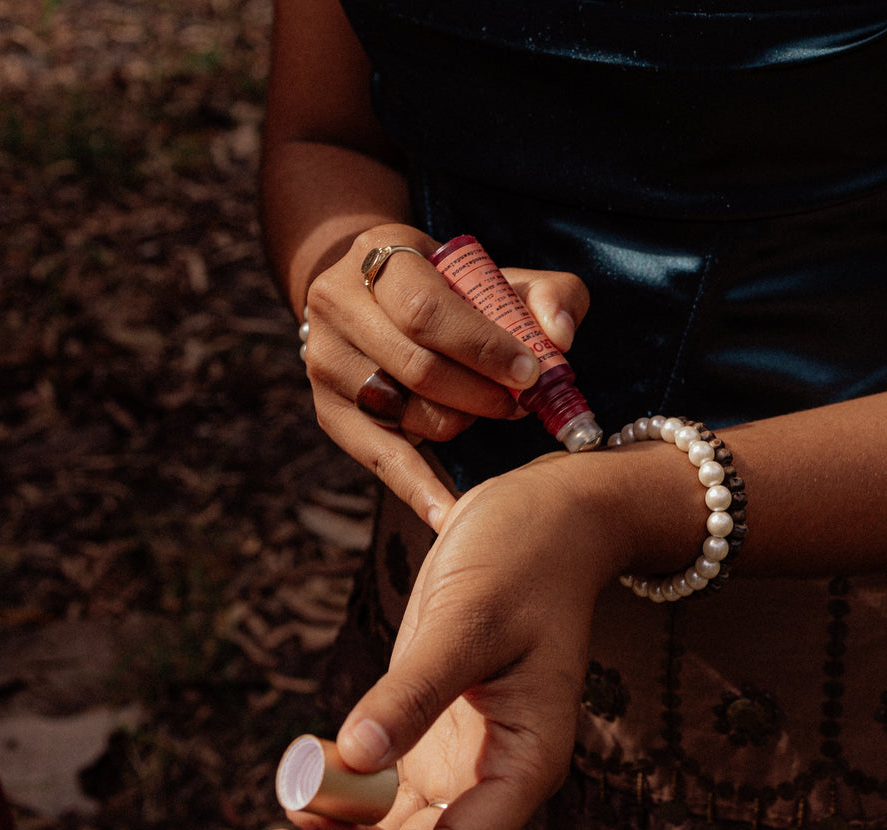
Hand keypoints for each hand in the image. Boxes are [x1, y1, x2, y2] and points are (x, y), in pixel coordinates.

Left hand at [249, 457, 615, 829]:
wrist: (545, 522)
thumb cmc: (524, 559)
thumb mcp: (468, 618)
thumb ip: (415, 690)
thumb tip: (354, 755)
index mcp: (525, 763)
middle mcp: (491, 780)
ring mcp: (456, 764)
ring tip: (273, 820)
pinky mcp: (426, 738)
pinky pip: (376, 797)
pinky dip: (335, 799)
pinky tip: (301, 772)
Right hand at [301, 226, 589, 531]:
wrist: (376, 296)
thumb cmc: (453, 289)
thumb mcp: (500, 275)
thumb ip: (549, 294)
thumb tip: (561, 337)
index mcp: (378, 256)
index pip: (426, 312)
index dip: (483, 348)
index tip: (530, 372)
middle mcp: (336, 305)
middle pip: (415, 368)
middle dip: (479, 393)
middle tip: (518, 404)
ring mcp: (326, 362)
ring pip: (403, 413)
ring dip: (460, 423)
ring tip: (492, 413)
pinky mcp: (329, 411)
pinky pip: (380, 458)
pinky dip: (420, 489)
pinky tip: (452, 517)